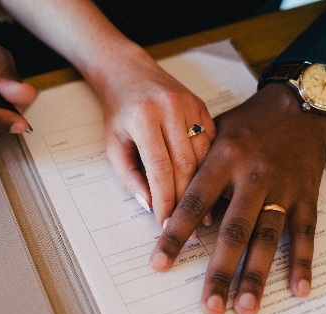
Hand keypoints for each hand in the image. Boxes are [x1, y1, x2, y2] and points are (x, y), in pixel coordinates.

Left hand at [93, 46, 215, 225]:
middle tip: (191, 227)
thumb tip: (149, 204)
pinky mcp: (203, 105)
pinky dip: (211, 166)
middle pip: (185, 164)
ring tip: (205, 213)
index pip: (159, 168)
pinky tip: (212, 187)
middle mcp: (171, 108)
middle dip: (187, 200)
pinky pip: (212, 142)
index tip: (167, 223)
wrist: (129, 73)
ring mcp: (190, 105)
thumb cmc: (119, 112)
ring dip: (204, 187)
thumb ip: (129, 175)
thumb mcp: (114, 144)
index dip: (165, 200)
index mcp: (145, 117)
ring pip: (203, 155)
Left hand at [149, 83, 325, 313]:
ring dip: (256, 276)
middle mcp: (253, 176)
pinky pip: (305, 233)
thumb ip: (194, 168)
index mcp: (223, 158)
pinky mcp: (307, 196)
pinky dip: (303, 262)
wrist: (297, 104)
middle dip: (220, 272)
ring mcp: (284, 188)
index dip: (175, 235)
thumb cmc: (246, 123)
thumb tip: (171, 209)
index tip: (159, 263)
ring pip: (268, 238)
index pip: (193, 203)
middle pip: (233, 231)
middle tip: (209, 307)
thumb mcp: (213, 133)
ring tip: (245, 308)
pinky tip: (298, 290)